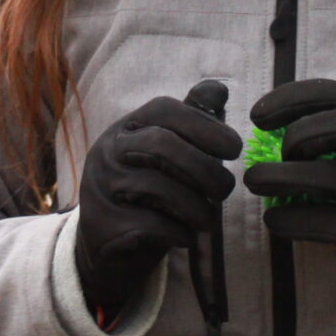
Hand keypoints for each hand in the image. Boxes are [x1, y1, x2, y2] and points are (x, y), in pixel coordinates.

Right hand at [72, 81, 240, 324]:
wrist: (107, 246)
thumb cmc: (147, 194)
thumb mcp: (167, 156)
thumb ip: (191, 124)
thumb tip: (218, 89)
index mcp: (127, 127)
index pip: (165, 109)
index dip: (205, 125)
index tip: (234, 148)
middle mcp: (108, 151)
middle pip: (161, 144)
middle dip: (204, 168)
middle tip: (225, 190)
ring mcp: (100, 187)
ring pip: (158, 187)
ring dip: (197, 207)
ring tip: (209, 220)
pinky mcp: (103, 224)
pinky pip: (151, 224)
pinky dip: (179, 232)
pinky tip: (186, 237)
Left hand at [244, 78, 335, 303]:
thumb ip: (329, 131)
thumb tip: (267, 126)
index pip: (335, 94)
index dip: (290, 97)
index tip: (257, 115)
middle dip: (297, 136)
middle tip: (277, 154)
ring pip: (327, 178)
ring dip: (279, 178)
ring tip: (255, 181)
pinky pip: (320, 222)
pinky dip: (286, 219)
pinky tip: (273, 217)